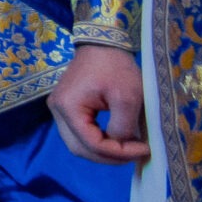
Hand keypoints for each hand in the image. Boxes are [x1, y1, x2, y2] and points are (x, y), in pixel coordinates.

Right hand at [47, 43, 150, 163]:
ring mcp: (59, 110)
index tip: (144, 149)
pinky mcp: (67, 108)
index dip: (118, 153)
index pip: (91, 143)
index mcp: (69, 108)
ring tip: (127, 149)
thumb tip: (123, 145)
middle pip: (79, 148)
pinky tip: (115, 139)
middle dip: (109, 157)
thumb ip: (123, 125)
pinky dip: (97, 142)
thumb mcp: (127, 96)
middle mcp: (57, 112)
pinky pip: (79, 134)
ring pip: (78, 144)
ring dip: (102, 151)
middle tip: (135, 154)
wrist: (102, 44)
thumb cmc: (114, 67)